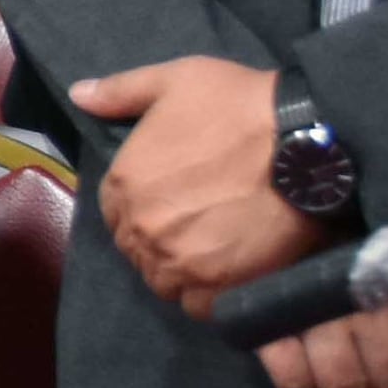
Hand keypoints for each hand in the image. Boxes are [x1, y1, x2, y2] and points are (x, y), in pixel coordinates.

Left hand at [76, 56, 325, 302]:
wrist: (307, 142)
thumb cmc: (241, 105)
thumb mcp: (175, 80)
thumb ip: (122, 92)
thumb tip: (80, 94)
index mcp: (123, 183)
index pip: (116, 214)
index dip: (143, 211)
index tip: (173, 205)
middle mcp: (142, 228)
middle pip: (139, 250)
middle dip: (161, 242)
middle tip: (200, 229)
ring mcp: (179, 262)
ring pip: (166, 282)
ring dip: (183, 273)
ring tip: (216, 254)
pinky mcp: (219, 286)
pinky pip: (201, 308)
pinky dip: (211, 298)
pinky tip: (232, 277)